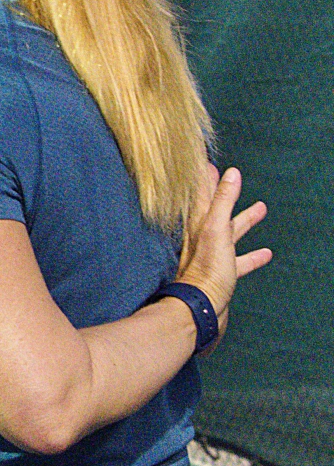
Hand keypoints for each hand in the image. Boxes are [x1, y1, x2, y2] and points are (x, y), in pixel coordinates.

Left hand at [176, 165, 271, 350]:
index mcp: (199, 223)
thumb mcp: (216, 229)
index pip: (201, 191)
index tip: (204, 158)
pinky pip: (241, 260)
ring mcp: (213, 255)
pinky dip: (252, 255)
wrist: (201, 307)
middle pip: (215, 208)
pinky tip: (266, 253)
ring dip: (245, 219)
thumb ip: (222, 201)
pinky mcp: (224, 273)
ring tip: (262, 208)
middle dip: (223, 191)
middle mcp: (203, 236)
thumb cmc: (206, 268)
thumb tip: (229, 172)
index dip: (204, 174)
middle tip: (230, 175)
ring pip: (232, 231)